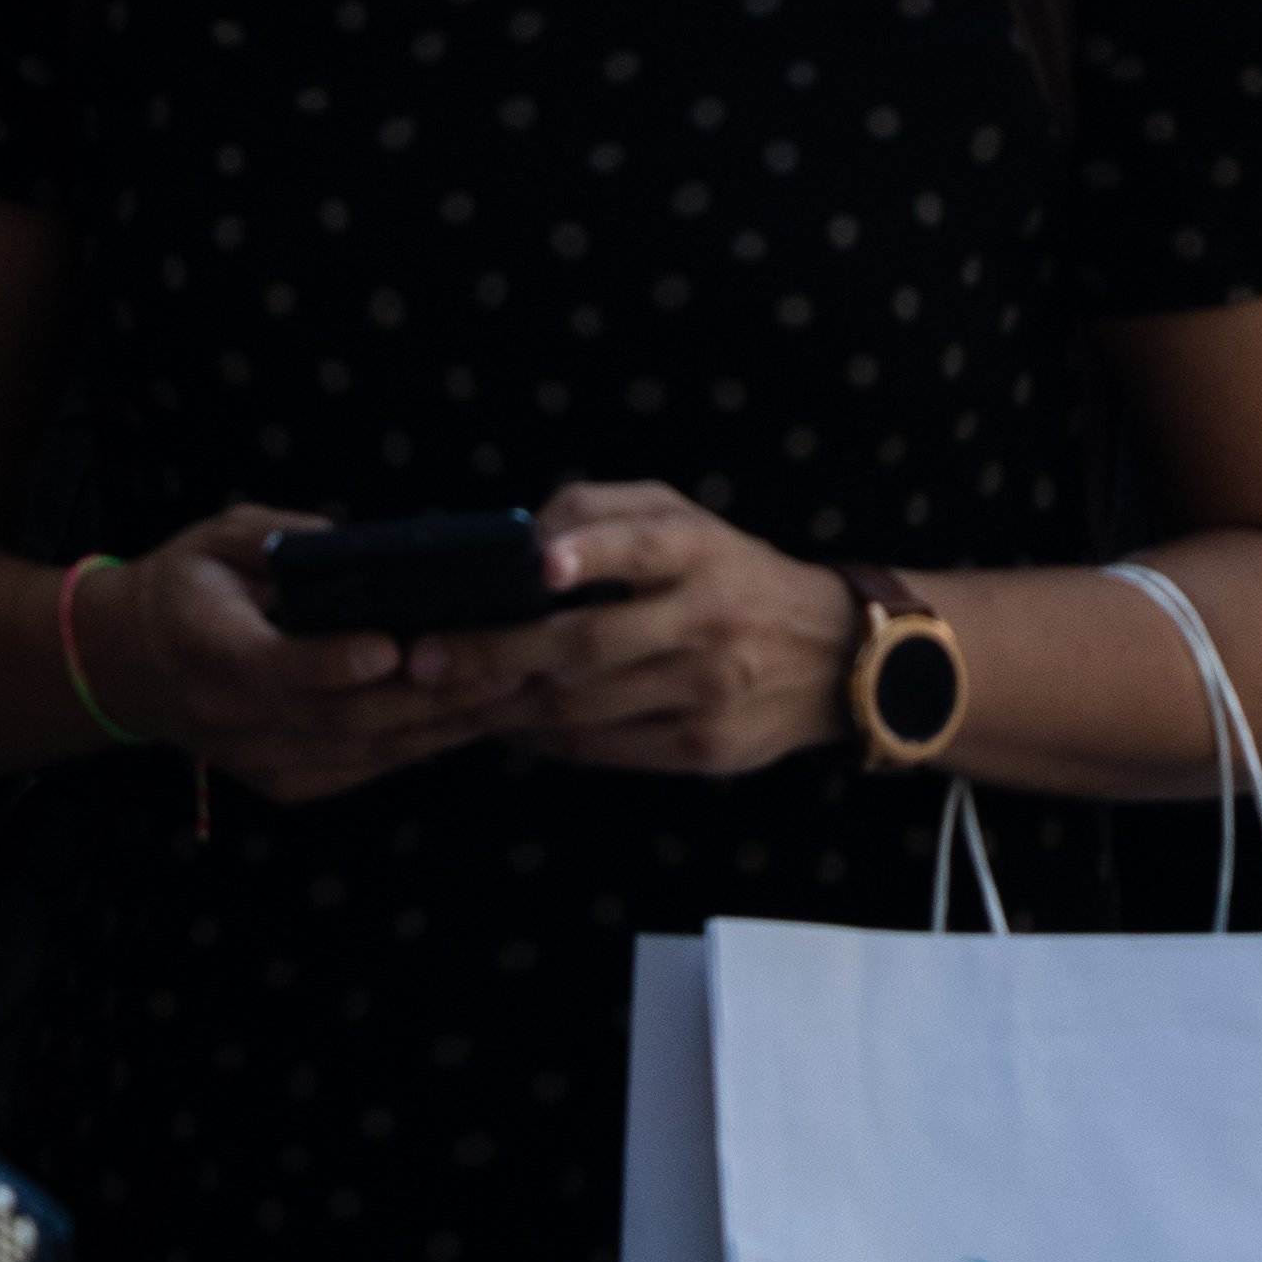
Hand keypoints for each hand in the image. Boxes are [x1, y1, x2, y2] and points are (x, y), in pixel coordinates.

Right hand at [85, 505, 519, 804]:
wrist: (131, 664)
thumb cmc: (189, 584)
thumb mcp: (218, 538)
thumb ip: (279, 539)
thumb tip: (355, 546)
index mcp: (208, 648)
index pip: (273, 667)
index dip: (334, 662)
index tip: (394, 646)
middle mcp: (232, 718)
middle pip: (338, 718)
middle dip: (424, 695)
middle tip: (497, 662)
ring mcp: (261, 760)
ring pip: (362, 750)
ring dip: (441, 725)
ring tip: (511, 690)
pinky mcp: (287, 781)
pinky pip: (364, 767)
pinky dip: (421, 744)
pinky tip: (475, 718)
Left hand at [406, 482, 860, 777]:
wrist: (834, 655)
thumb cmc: (731, 573)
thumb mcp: (684, 519)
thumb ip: (602, 512)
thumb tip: (520, 543)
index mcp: (701, 551)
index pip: (644, 545)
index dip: (591, 550)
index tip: (539, 565)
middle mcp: (707, 620)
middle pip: (588, 644)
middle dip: (497, 654)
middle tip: (427, 658)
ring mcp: (706, 691)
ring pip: (584, 706)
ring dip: (508, 702)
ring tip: (450, 693)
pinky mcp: (703, 748)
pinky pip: (604, 749)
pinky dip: (548, 740)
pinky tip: (511, 724)